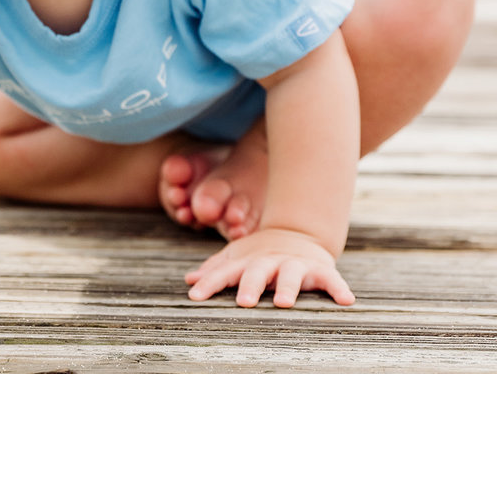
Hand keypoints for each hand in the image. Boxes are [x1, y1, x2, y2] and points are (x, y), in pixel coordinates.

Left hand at [185, 227, 354, 307]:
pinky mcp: (320, 269)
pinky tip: (347, 301)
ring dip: (288, 287)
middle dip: (250, 284)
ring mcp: (295, 264)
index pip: (225, 272)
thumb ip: (216, 270)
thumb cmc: (260, 254)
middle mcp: (270, 261)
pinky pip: (332, 280)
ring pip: (291, 274)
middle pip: (258, 271)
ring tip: (284, 303)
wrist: (298, 233)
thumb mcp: (238, 258)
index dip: (210, 283)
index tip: (195, 296)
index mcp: (248, 261)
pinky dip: (339, 289)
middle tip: (244, 301)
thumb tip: (189, 280)